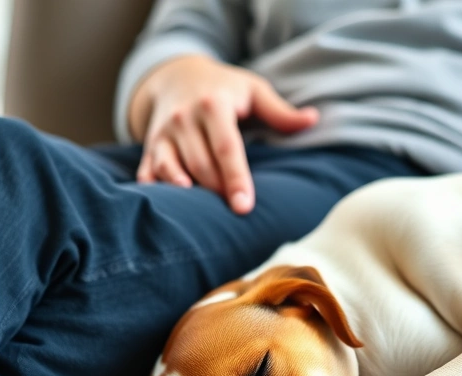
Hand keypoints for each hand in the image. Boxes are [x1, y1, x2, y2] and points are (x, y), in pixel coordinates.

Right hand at [128, 55, 318, 213]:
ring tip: (204, 214)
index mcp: (214, 105)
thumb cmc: (225, 88)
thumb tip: (313, 120)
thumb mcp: (254, 90)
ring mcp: (162, 132)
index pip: (226, 148)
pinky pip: (147, 171)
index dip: (236, 178)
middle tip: (235, 214)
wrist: (178, 74)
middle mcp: (184, 118)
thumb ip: (281, 111)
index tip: (244, 207)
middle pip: (200, 165)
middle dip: (217, 191)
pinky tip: (169, 209)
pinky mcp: (150, 145)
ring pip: (171, 170)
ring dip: (186, 195)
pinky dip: (155, 190)